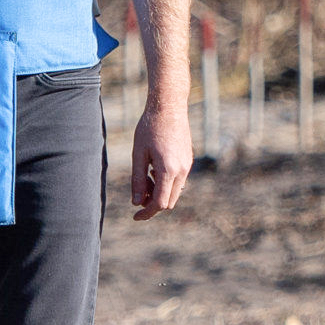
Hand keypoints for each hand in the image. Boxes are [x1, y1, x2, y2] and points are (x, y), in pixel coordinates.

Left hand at [130, 105, 193, 219]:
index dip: (147, 213)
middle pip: (169, 201)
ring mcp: (187, 166)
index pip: (159, 203)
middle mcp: (182, 171)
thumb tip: (135, 202)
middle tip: (137, 193)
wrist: (169, 107)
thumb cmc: (149, 128)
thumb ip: (137, 180)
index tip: (135, 217)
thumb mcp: (138, 154)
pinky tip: (154, 169)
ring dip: (159, 192)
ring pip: (174, 192)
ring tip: (144, 176)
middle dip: (152, 203)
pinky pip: (179, 181)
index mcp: (168, 170)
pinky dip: (166, 183)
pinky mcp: (188, 160)